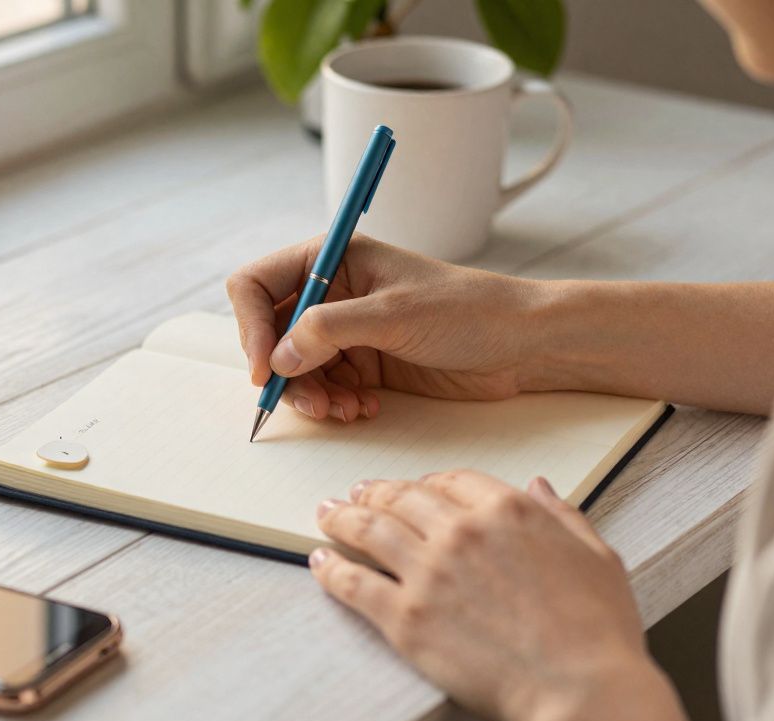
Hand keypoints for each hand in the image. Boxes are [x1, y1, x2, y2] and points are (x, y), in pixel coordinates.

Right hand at [226, 234, 548, 422]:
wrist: (522, 345)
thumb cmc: (468, 310)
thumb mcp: (394, 314)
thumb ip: (329, 330)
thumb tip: (279, 357)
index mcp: (333, 257)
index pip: (258, 285)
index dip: (252, 326)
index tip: (266, 368)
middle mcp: (332, 292)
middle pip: (270, 334)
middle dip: (284, 372)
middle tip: (312, 402)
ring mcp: (346, 330)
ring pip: (295, 368)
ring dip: (311, 395)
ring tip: (343, 411)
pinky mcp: (364, 363)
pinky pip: (324, 387)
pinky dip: (334, 404)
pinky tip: (363, 409)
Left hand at [310, 471, 689, 720]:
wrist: (580, 690)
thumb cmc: (598, 634)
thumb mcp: (597, 558)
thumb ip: (563, 516)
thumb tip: (540, 487)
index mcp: (508, 510)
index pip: (452, 481)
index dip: (427, 483)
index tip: (414, 488)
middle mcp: (461, 532)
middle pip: (403, 498)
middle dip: (376, 493)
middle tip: (357, 493)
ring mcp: (429, 573)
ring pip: (370, 530)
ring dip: (342, 518)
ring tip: (326, 513)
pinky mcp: (405, 618)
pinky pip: (354, 583)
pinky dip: (331, 569)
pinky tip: (319, 562)